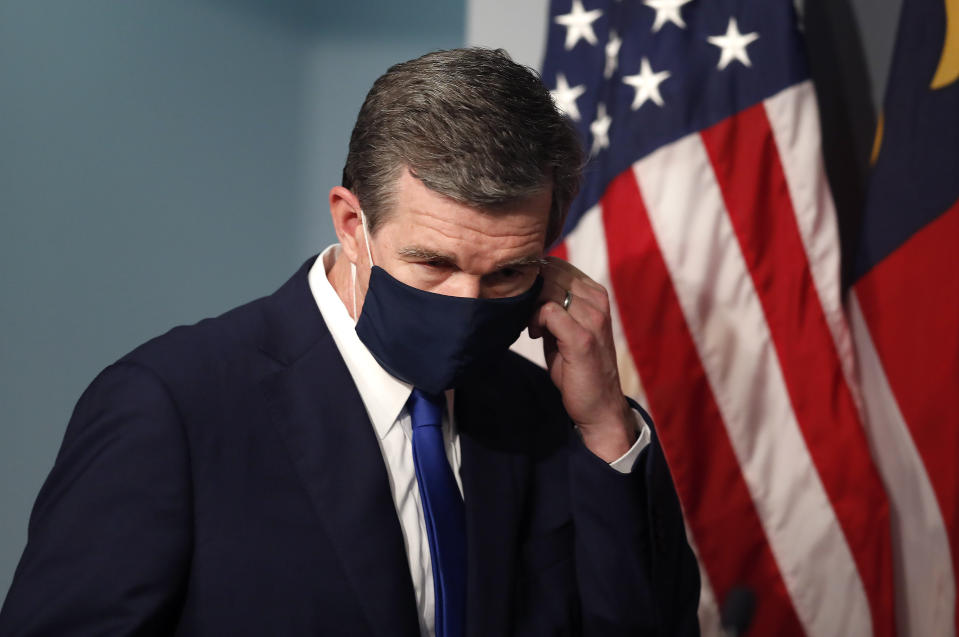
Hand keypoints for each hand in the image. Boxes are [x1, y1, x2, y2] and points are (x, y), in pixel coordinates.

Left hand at [528, 257, 636, 461]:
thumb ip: (552, 305)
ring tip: (532, 327)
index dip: (534, 278)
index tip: (526, 301)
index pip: (557, 265)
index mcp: (595, 294)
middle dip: (530, 290)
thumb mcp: (565, 328)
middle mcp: (597, 301)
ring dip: (531, 306)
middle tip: (525, 315)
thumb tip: (525, 287)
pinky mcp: (582, 338)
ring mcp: (593, 318)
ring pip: (549, 289)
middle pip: (551, 272)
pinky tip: (535, 334)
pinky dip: (535, 320)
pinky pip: (549, 311)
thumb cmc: (578, 367)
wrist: (599, 405)